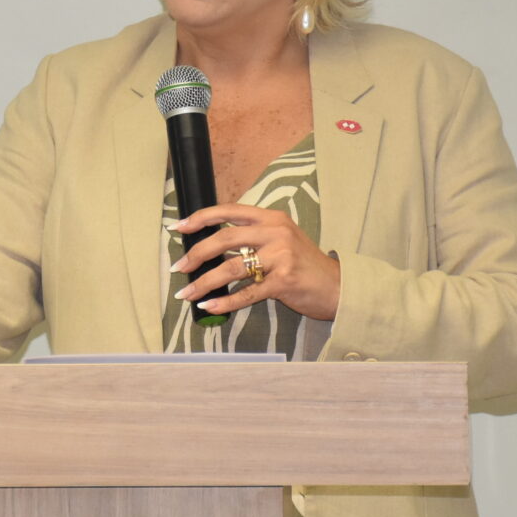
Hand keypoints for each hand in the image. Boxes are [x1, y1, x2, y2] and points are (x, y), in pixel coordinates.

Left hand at [172, 203, 340, 321]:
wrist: (337, 286)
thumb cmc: (304, 264)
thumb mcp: (282, 239)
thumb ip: (254, 236)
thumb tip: (212, 245)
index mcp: (271, 218)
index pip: (229, 211)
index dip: (201, 218)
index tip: (178, 227)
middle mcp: (275, 232)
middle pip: (224, 239)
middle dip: (196, 253)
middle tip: (179, 267)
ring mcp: (281, 257)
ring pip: (231, 267)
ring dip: (204, 282)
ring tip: (187, 293)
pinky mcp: (284, 281)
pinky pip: (246, 293)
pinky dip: (225, 301)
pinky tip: (210, 305)